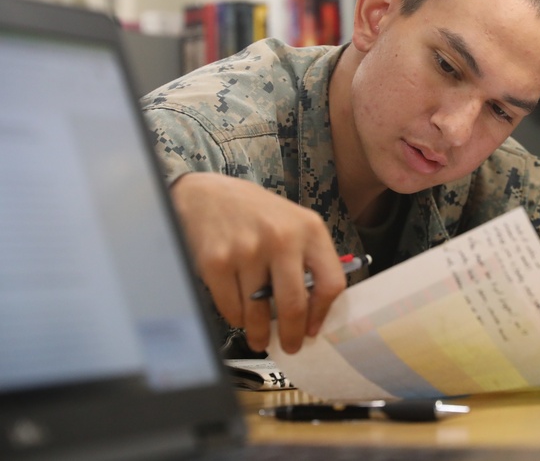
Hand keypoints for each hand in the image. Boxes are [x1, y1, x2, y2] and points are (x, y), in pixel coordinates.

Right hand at [169, 172, 344, 353]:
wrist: (206, 193)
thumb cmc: (255, 213)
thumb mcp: (294, 223)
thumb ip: (309, 259)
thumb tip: (315, 311)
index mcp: (310, 229)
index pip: (331, 283)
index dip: (323, 313)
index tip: (314, 328)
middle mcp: (281, 238)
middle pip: (294, 305)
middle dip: (292, 336)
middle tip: (290, 347)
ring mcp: (248, 250)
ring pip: (259, 313)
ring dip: (260, 333)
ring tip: (260, 338)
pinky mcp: (216, 262)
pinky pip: (231, 309)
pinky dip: (236, 319)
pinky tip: (239, 315)